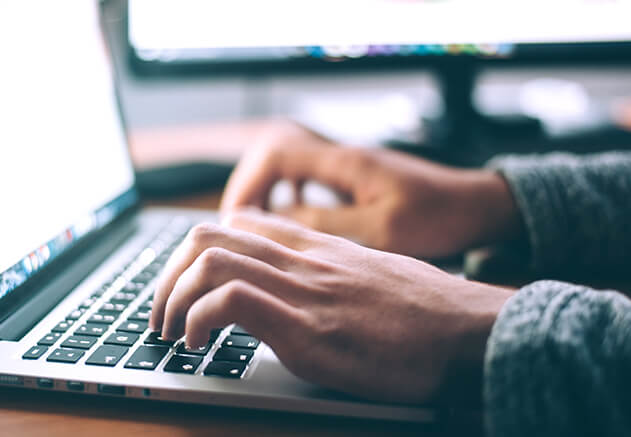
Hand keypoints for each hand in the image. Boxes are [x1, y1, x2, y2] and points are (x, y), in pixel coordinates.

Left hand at [150, 209, 512, 403]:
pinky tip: (199, 345)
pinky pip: (231, 301)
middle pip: (208, 235)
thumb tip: (301, 290)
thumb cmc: (429, 312)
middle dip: (168, 275)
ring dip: (172, 298)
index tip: (187, 285)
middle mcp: (303, 259)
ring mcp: (303, 290)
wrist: (473, 331)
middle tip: (162, 313)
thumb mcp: (372, 276)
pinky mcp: (308, 328)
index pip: (238, 223)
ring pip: (209, 260)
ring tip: (171, 332)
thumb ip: (330, 273)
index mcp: (317, 247)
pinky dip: (198, 320)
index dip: (197, 251)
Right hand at [221, 121, 522, 258]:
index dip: (247, 184)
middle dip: (249, 189)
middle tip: (237, 228)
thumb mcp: (380, 230)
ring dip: (267, 195)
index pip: (275, 154)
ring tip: (256, 230)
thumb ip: (325, 224)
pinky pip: (308, 181)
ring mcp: (348, 167)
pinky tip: (292, 225)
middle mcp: (341, 157)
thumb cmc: (439, 217)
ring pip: (288, 169)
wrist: (478, 206)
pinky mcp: (355, 180)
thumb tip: (273, 223)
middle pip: (273, 156)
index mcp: (344, 163)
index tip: (236, 220)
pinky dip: (290, 199)